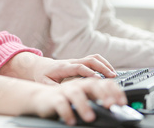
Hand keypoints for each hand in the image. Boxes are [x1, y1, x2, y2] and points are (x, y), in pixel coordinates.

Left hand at [0, 52, 116, 83]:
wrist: (39, 66)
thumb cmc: (42, 75)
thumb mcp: (44, 83)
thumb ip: (54, 88)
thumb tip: (65, 95)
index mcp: (63, 67)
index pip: (78, 67)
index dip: (89, 72)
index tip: (98, 78)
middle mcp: (71, 61)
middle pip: (89, 60)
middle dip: (102, 67)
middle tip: (112, 77)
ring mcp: (76, 60)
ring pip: (93, 58)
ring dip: (104, 64)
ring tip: (114, 75)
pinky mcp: (80, 61)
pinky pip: (94, 59)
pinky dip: (103, 64)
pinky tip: (109, 72)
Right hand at [30, 78, 126, 125]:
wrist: (41, 97)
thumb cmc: (66, 99)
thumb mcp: (84, 98)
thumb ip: (98, 100)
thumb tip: (117, 109)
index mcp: (87, 84)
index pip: (104, 83)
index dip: (114, 91)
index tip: (122, 103)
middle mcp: (77, 85)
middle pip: (91, 84)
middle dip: (103, 94)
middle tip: (110, 106)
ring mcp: (65, 91)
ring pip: (76, 93)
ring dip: (84, 105)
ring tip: (90, 118)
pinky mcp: (54, 98)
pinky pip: (60, 104)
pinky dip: (66, 112)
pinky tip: (71, 121)